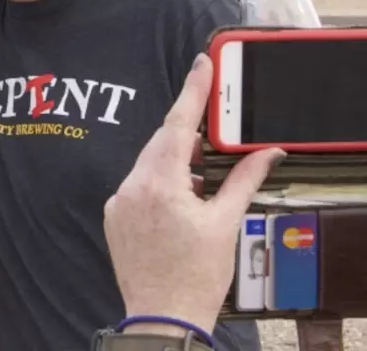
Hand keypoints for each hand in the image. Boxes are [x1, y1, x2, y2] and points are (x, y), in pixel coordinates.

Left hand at [103, 54, 284, 336]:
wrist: (162, 316)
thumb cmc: (195, 275)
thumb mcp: (226, 223)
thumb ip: (243, 180)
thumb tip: (266, 152)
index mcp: (160, 185)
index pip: (178, 126)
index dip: (192, 92)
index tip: (201, 64)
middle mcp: (132, 187)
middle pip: (162, 142)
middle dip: (188, 129)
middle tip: (212, 114)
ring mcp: (119, 201)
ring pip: (149, 163)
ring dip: (176, 159)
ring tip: (203, 171)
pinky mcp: (114, 215)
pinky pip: (138, 184)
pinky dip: (160, 180)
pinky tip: (182, 195)